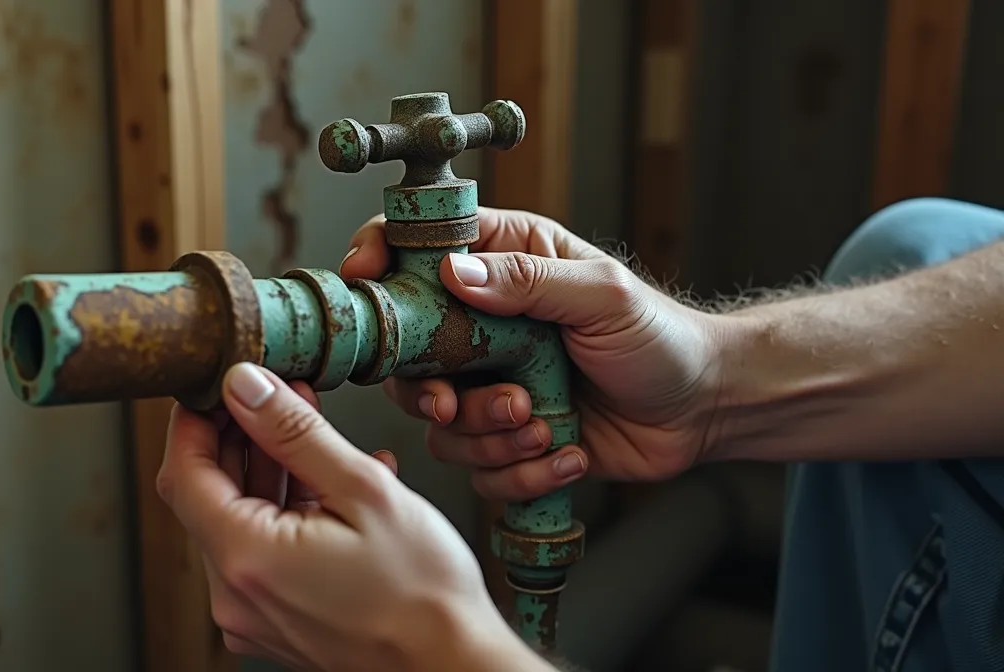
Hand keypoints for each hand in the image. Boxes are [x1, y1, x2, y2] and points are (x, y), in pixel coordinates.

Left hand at [157, 363, 548, 670]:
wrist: (454, 667)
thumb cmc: (423, 592)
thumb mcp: (362, 489)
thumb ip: (294, 432)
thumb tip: (244, 385)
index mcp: (246, 558)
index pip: (183, 471)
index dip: (195, 419)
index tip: (220, 385)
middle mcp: (235, 595)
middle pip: (208, 496)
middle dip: (239, 437)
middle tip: (278, 395)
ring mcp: (254, 615)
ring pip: (238, 522)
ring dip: (268, 470)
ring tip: (312, 428)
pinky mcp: (278, 624)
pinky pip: (264, 553)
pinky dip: (287, 511)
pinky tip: (330, 481)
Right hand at [340, 207, 724, 500]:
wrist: (701, 408)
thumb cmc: (660, 336)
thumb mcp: (602, 295)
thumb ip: (528, 282)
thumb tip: (454, 272)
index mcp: (501, 265)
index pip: (415, 245)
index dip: (377, 257)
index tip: (365, 280)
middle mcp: (482, 325)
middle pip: (404, 355)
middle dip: (430, 389)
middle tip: (461, 402)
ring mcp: (489, 384)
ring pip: (438, 422)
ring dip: (487, 435)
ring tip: (543, 424)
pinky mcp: (506, 439)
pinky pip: (479, 468)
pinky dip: (520, 470)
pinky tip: (567, 452)